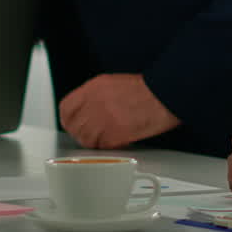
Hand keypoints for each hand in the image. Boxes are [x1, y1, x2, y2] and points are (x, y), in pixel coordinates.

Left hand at [59, 73, 180, 148]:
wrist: (164, 95)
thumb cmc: (147, 90)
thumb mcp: (114, 84)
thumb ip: (96, 96)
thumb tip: (86, 111)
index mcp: (94, 87)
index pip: (66, 108)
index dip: (68, 120)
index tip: (73, 124)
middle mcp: (95, 102)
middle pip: (74, 126)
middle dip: (80, 133)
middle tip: (90, 135)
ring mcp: (103, 118)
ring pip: (86, 139)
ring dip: (94, 142)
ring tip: (105, 139)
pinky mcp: (114, 133)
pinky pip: (101, 146)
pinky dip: (107, 147)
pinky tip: (116, 141)